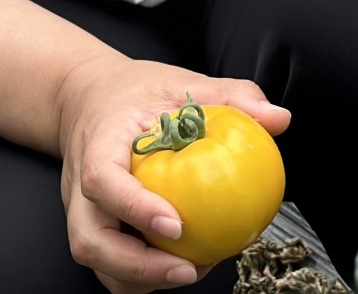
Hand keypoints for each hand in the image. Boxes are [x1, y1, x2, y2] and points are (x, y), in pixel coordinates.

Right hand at [56, 53, 290, 292]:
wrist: (87, 98)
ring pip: (96, 259)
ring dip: (140, 277)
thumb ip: (230, 96)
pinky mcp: (93, 226)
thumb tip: (278, 119)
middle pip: (89, 240)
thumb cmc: (136, 93)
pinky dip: (141, 274)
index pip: (102, 181)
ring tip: (191, 270)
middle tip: (187, 268)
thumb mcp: (181, 83)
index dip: (135, 208)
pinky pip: (109, 262)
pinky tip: (182, 263)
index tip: (177, 224)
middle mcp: (79, 185)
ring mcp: (82, 210)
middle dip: (135, 266)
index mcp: (98, 144)